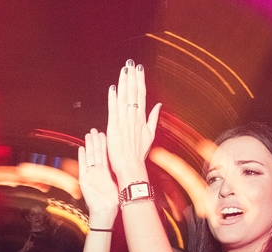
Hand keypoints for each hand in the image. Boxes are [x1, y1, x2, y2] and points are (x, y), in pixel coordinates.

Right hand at [79, 129, 118, 220]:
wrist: (104, 211)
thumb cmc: (111, 202)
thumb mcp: (117, 185)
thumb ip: (118, 175)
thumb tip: (128, 168)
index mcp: (105, 173)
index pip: (104, 155)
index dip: (104, 145)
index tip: (105, 134)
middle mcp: (97, 172)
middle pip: (96, 153)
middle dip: (96, 141)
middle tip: (95, 130)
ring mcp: (90, 175)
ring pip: (90, 156)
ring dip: (89, 145)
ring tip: (88, 135)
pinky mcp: (84, 179)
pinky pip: (83, 165)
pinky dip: (82, 157)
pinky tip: (81, 148)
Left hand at [106, 59, 161, 186]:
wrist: (131, 167)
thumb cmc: (138, 154)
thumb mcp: (149, 135)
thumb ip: (153, 118)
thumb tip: (159, 105)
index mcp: (141, 119)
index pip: (141, 95)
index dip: (139, 81)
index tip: (139, 69)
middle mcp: (134, 118)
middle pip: (133, 94)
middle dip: (132, 77)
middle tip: (131, 63)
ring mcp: (124, 123)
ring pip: (124, 99)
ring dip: (124, 84)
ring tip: (124, 70)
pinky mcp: (114, 128)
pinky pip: (114, 111)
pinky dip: (113, 99)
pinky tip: (113, 88)